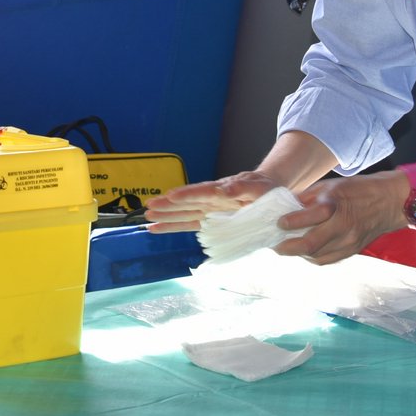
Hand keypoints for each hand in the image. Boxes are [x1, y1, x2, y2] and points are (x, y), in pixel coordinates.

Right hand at [144, 171, 279, 233]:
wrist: (268, 191)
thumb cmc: (264, 189)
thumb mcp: (258, 187)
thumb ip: (242, 188)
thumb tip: (224, 189)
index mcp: (222, 189)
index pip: (202, 192)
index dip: (186, 195)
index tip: (170, 196)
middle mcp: (211, 199)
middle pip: (186, 202)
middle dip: (168, 205)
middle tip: (149, 206)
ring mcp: (208, 209)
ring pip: (183, 212)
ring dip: (166, 215)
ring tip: (147, 216)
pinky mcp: (208, 219)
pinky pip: (188, 224)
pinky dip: (172, 226)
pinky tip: (156, 228)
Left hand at [273, 170, 407, 264]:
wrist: (391, 202)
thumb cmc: (359, 189)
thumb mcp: (331, 185)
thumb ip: (309, 197)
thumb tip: (286, 206)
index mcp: (336, 204)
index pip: (309, 217)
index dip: (290, 222)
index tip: (278, 223)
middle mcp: (343, 225)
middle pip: (310, 244)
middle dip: (288, 247)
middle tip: (276, 245)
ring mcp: (349, 241)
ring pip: (317, 256)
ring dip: (299, 254)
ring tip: (287, 249)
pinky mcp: (353, 250)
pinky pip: (328, 260)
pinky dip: (314, 257)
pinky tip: (305, 252)